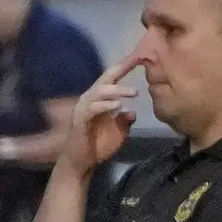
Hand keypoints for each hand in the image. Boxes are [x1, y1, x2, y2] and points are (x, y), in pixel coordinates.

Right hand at [61, 52, 144, 174]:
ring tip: (134, 92)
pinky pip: (93, 108)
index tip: (141, 57)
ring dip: (117, 90)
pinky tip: (119, 106)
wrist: (81, 163)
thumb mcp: (118, 132)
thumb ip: (125, 121)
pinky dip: (106, 106)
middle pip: (105, 78)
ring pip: (100, 92)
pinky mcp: (80, 120)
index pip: (112, 79)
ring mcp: (84, 109)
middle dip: (121, 69)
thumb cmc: (97, 146)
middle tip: (139, 63)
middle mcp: (89, 99)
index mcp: (99, 99)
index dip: (125, 67)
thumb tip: (132, 112)